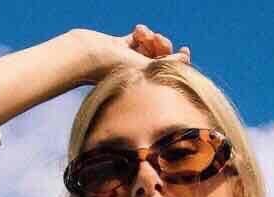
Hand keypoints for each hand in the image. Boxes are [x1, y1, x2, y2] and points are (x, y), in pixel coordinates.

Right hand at [70, 24, 190, 84]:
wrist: (87, 57)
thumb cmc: (114, 67)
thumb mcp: (145, 67)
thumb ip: (168, 63)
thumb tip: (186, 58)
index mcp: (144, 86)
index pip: (168, 74)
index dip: (179, 61)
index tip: (186, 50)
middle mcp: (137, 75)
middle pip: (161, 58)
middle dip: (163, 45)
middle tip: (157, 40)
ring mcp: (128, 60)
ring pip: (150, 46)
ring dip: (151, 37)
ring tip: (144, 36)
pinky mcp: (119, 47)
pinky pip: (137, 38)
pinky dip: (141, 33)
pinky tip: (137, 32)